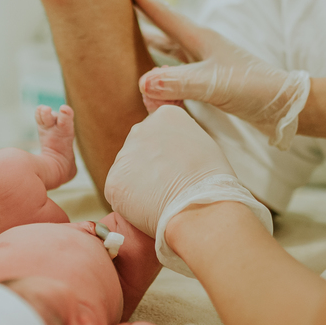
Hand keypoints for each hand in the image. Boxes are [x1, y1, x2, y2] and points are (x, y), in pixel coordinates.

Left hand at [104, 105, 235, 238]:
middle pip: (139, 148)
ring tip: (161, 198)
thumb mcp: (203, 144)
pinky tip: (149, 207)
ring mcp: (124, 154)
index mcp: (165, 116)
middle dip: (149, 165)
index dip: (167, 153)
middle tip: (167, 184)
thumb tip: (170, 152)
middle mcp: (141, 128)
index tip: (177, 166)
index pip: (158, 131)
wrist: (200, 208)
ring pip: (128, 170)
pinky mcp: (113, 181)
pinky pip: (119, 191)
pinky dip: (130, 202)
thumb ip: (180, 140)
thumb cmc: (212, 181)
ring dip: (139, 183)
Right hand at [125, 0, 309, 148]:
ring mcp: (207, 63)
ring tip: (132, 36)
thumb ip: (179, 83)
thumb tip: (142, 81)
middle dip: (143, 15)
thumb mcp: (214, 85)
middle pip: (165, 27)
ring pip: (170, 49)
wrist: (286, 107)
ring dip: (152, 41)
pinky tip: (158, 76)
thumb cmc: (255, 90)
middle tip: (120, 3)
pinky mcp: (211, 80)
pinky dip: (163, 69)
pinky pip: (178, 70)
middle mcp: (202, 47)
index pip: (165, 14)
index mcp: (201, 39)